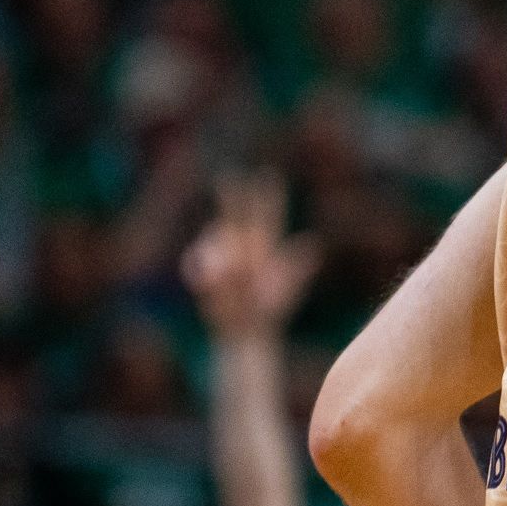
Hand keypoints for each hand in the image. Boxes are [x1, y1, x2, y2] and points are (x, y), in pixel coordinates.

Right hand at [183, 174, 323, 337]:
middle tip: (229, 176)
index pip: (267, 216)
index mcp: (264, 247)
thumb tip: (310, 242)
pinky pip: (196, 261)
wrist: (247, 330)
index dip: (268, 197)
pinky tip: (202, 279)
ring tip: (224, 275)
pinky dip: (198, 266)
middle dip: (233, 198)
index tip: (268, 176)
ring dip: (216, 253)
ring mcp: (223, 257)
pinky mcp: (205, 271)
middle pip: (236, 216)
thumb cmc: (270, 309)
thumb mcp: (283, 289)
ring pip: (215, 240)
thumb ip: (293, 266)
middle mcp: (243, 246)